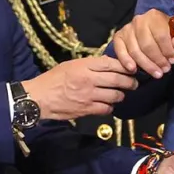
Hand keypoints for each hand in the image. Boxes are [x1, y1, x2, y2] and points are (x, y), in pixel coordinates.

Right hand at [22, 56, 136, 120]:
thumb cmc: (53, 79)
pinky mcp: (86, 109)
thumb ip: (89, 64)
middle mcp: (89, 79)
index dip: (125, 66)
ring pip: (115, 95)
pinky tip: (107, 105)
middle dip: (130, 82)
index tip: (131, 69)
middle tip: (134, 84)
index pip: (111, 64)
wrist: (39, 98)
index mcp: (84, 66)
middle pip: (118, 80)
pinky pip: (106, 109)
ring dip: (120, 95)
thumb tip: (108, 64)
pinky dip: (109, 107)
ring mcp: (88, 95)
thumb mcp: (70, 65)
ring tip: (120, 95)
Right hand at [112, 9, 173, 78]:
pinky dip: (126, 61)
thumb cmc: (162, 34)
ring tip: (156, 74)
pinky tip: (133, 70)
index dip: (168, 50)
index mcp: (154, 16)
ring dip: (146, 64)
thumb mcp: (173, 36)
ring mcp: (127, 28)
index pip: (161, 35)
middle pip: (147, 44)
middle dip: (157, 60)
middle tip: (164, 70)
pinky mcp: (118, 37)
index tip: (173, 61)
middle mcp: (139, 20)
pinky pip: (120, 50)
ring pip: (135, 50)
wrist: (147, 30)